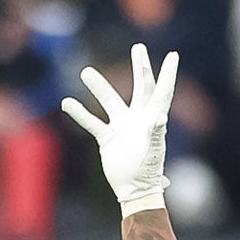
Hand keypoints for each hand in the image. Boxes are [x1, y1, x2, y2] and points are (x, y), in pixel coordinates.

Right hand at [62, 43, 175, 215]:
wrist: (134, 191)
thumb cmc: (148, 173)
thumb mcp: (153, 152)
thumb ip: (155, 132)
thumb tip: (160, 115)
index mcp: (153, 119)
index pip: (162, 91)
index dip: (167, 74)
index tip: (173, 56)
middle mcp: (138, 118)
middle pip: (140, 87)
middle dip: (140, 67)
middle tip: (138, 48)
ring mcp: (122, 126)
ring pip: (109, 100)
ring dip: (98, 87)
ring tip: (86, 71)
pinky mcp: (107, 138)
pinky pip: (92, 122)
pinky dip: (80, 113)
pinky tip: (66, 102)